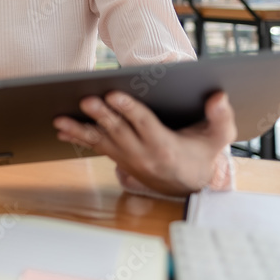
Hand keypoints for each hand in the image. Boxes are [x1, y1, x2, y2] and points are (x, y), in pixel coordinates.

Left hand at [53, 90, 236, 196]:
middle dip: (100, 115)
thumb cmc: (202, 154)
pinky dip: (78, 137)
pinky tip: (61, 129)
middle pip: (118, 131)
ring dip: (79, 129)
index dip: (129, 108)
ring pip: (101, 141)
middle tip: (84, 100)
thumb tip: (218, 96)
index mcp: (165, 146)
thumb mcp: (218, 138)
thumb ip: (221, 117)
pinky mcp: (118, 158)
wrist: (187, 185)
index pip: (144, 124)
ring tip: (59, 120)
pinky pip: (95, 147)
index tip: (113, 94)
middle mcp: (143, 153)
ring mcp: (127, 158)